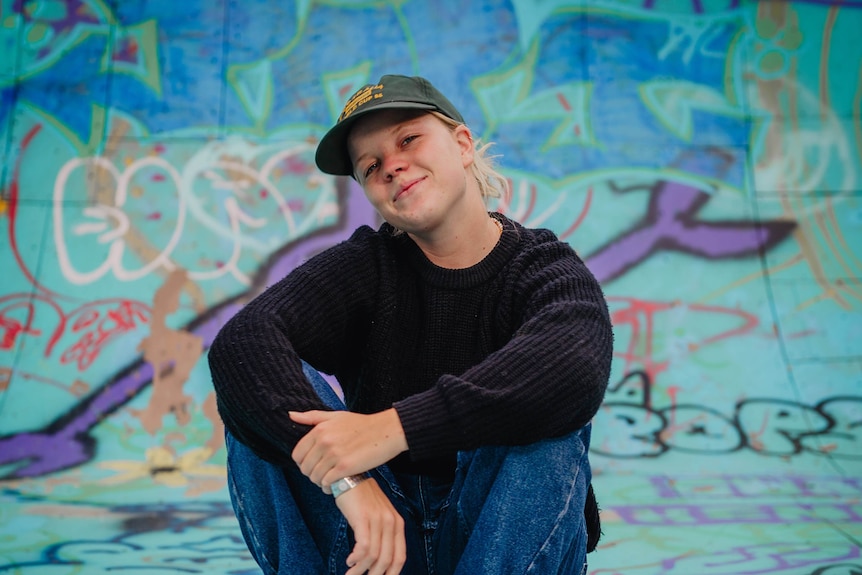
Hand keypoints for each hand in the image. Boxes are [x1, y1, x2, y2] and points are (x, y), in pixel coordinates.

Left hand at [289, 409, 407, 490]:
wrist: (386, 431)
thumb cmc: (362, 424)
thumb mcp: (336, 416)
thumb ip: (312, 417)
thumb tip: (290, 415)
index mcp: (319, 430)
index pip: (297, 454)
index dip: (303, 463)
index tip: (313, 464)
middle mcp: (324, 442)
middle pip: (305, 468)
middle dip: (311, 474)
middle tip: (323, 473)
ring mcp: (334, 454)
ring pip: (315, 477)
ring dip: (320, 481)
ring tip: (330, 478)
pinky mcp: (345, 467)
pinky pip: (327, 482)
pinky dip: (329, 486)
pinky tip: (337, 482)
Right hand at [335, 479, 405, 574]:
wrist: (349, 477)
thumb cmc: (362, 499)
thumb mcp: (379, 515)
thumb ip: (382, 534)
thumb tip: (377, 561)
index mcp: (398, 524)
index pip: (400, 557)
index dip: (391, 574)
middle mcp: (391, 522)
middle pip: (387, 560)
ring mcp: (378, 520)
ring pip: (373, 556)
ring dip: (360, 570)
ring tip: (350, 573)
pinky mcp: (363, 518)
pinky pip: (363, 546)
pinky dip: (356, 558)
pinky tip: (349, 560)